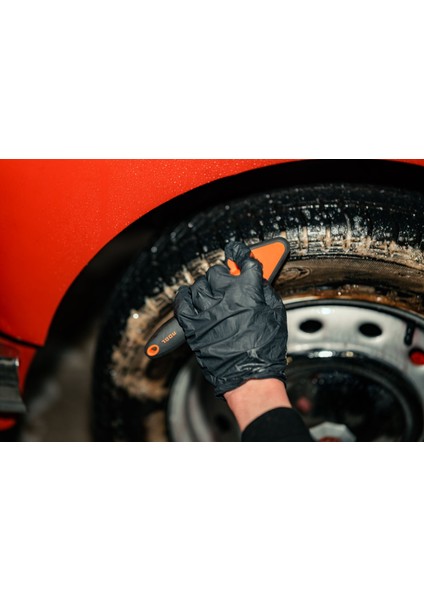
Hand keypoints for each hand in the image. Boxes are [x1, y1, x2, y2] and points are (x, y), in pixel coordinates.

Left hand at [174, 240, 287, 395]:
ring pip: (200, 285)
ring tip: (214, 294)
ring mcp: (207, 311)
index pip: (244, 260)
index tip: (238, 252)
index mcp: (249, 290)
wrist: (250, 377)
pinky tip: (190, 296)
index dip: (241, 253)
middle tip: (230, 284)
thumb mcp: (276, 313)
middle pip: (218, 272)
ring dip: (207, 287)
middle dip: (225, 276)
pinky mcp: (193, 326)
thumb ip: (265, 291)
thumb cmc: (265, 350)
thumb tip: (256, 280)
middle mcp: (225, 296)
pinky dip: (185, 297)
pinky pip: (182, 303)